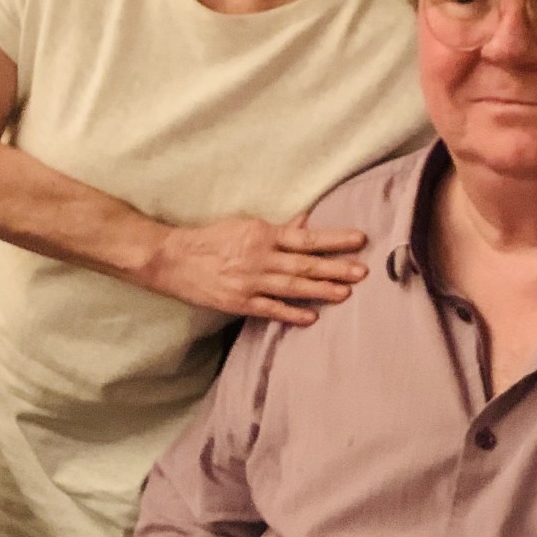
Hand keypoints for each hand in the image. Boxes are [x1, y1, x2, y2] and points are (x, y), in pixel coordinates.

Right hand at [147, 212, 367, 322]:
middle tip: (363, 271)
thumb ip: (278, 229)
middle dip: (336, 267)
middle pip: (305, 263)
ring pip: (292, 286)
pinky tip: (312, 316)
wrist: (172, 259)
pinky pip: (270, 309)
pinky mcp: (239, 301)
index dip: (334, 239)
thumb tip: (306, 220)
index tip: (359, 240)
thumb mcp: (245, 226)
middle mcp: (260, 256)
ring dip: (321, 290)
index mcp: (263, 234)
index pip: (307, 237)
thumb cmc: (211, 239)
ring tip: (346, 292)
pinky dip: (291, 313)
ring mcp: (250, 281)